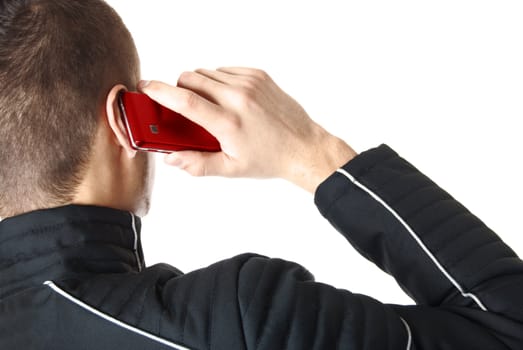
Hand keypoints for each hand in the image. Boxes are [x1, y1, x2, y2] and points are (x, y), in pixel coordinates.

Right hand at [139, 68, 356, 192]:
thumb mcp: (231, 169)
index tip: (146, 86)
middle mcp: (238, 98)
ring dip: (200, 85)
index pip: (185, 100)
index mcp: (228, 123)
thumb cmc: (268, 160)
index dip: (160, 92)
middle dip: (180, 90)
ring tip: (211, 106)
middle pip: (191, 78)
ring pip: (207, 72)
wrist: (303, 147)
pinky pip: (226, 70)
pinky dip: (219, 80)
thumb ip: (197, 164)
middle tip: (185, 108)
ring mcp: (250, 83)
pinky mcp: (259, 75)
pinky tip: (228, 99)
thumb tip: (170, 157)